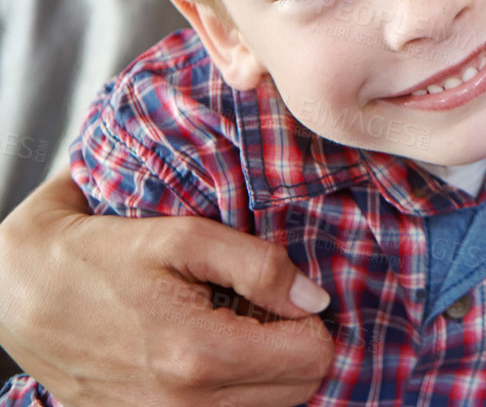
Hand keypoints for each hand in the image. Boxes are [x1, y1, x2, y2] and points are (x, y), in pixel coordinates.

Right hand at [0, 168, 334, 405]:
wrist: (21, 291)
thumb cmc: (99, 255)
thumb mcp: (184, 237)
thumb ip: (260, 266)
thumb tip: (314, 297)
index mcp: (200, 355)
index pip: (313, 357)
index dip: (310, 318)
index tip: (283, 294)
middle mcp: (185, 404)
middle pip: (297, 389)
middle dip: (294, 344)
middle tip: (260, 307)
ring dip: (265, 368)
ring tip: (232, 324)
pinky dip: (231, 386)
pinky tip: (208, 349)